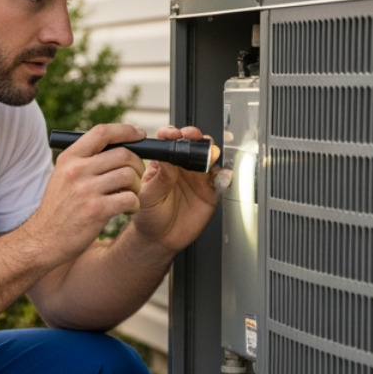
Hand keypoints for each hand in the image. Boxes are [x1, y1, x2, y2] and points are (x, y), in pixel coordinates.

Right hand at [24, 122, 148, 263]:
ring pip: (129, 176)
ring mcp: (86, 190)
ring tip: (128, 196)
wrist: (43, 240)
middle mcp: (77, 170)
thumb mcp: (62, 176)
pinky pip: (130, 198)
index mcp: (69, 158)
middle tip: (135, 178)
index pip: (102, 132)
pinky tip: (126, 210)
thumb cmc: (59, 209)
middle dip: (137, 165)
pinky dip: (134, 204)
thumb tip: (119, 146)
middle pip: (123, 154)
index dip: (126, 131)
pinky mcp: (97, 210)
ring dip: (137, 187)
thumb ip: (85, 160)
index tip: (139, 135)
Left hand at [129, 125, 220, 252]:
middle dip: (196, 137)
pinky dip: (224, 175)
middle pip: (193, 144)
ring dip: (211, 152)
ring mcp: (197, 178)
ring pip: (209, 158)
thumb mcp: (148, 195)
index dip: (173, 134)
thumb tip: (167, 157)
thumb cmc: (148, 215)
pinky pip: (221, 180)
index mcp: (164, 163)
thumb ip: (160, 177)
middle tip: (196, 138)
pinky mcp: (210, 191)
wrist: (160, 238)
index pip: (169, 142)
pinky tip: (220, 175)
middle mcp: (182, 167)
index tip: (173, 134)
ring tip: (210, 155)